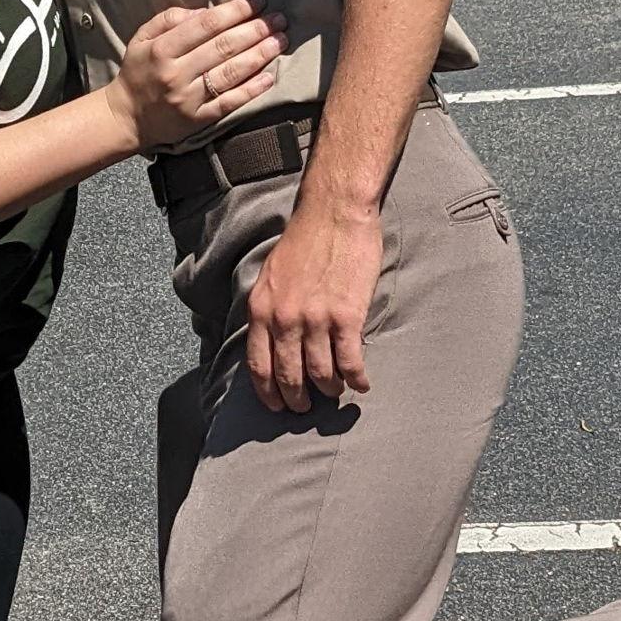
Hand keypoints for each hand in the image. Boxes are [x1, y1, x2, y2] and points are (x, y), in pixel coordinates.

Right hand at [101, 0, 285, 153]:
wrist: (126, 117)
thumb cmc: (138, 71)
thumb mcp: (142, 38)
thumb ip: (168, 19)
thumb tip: (204, 11)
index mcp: (162, 49)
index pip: (206, 25)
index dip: (235, 11)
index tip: (258, 1)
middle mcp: (176, 73)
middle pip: (224, 47)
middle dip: (256, 30)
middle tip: (279, 19)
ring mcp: (189, 98)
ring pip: (231, 73)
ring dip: (260, 55)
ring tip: (280, 41)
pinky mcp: (198, 119)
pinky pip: (229, 102)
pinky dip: (252, 90)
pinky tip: (270, 77)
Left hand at [246, 196, 383, 412]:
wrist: (334, 213)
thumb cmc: (304, 242)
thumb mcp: (271, 277)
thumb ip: (269, 310)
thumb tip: (270, 343)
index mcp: (262, 310)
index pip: (259, 366)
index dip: (268, 393)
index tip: (277, 405)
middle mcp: (285, 319)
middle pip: (289, 376)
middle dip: (297, 399)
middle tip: (305, 407)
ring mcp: (316, 319)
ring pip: (322, 375)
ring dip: (330, 390)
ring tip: (336, 392)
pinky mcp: (346, 316)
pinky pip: (350, 362)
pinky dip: (357, 379)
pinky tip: (361, 384)